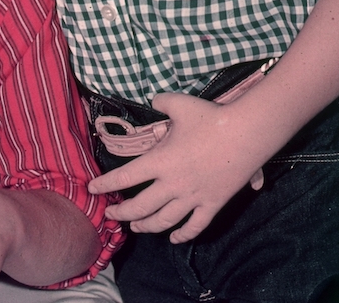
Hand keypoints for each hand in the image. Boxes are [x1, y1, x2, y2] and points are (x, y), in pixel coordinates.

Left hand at [87, 93, 271, 242]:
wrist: (246, 134)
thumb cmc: (210, 118)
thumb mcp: (179, 103)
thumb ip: (160, 101)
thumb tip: (153, 100)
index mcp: (161, 160)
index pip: (125, 177)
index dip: (106, 184)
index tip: (93, 189)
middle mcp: (173, 184)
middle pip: (141, 207)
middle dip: (122, 213)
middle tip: (111, 214)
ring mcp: (193, 197)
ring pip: (165, 221)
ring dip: (147, 227)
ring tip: (136, 228)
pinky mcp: (213, 204)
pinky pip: (195, 226)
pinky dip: (183, 235)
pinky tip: (175, 238)